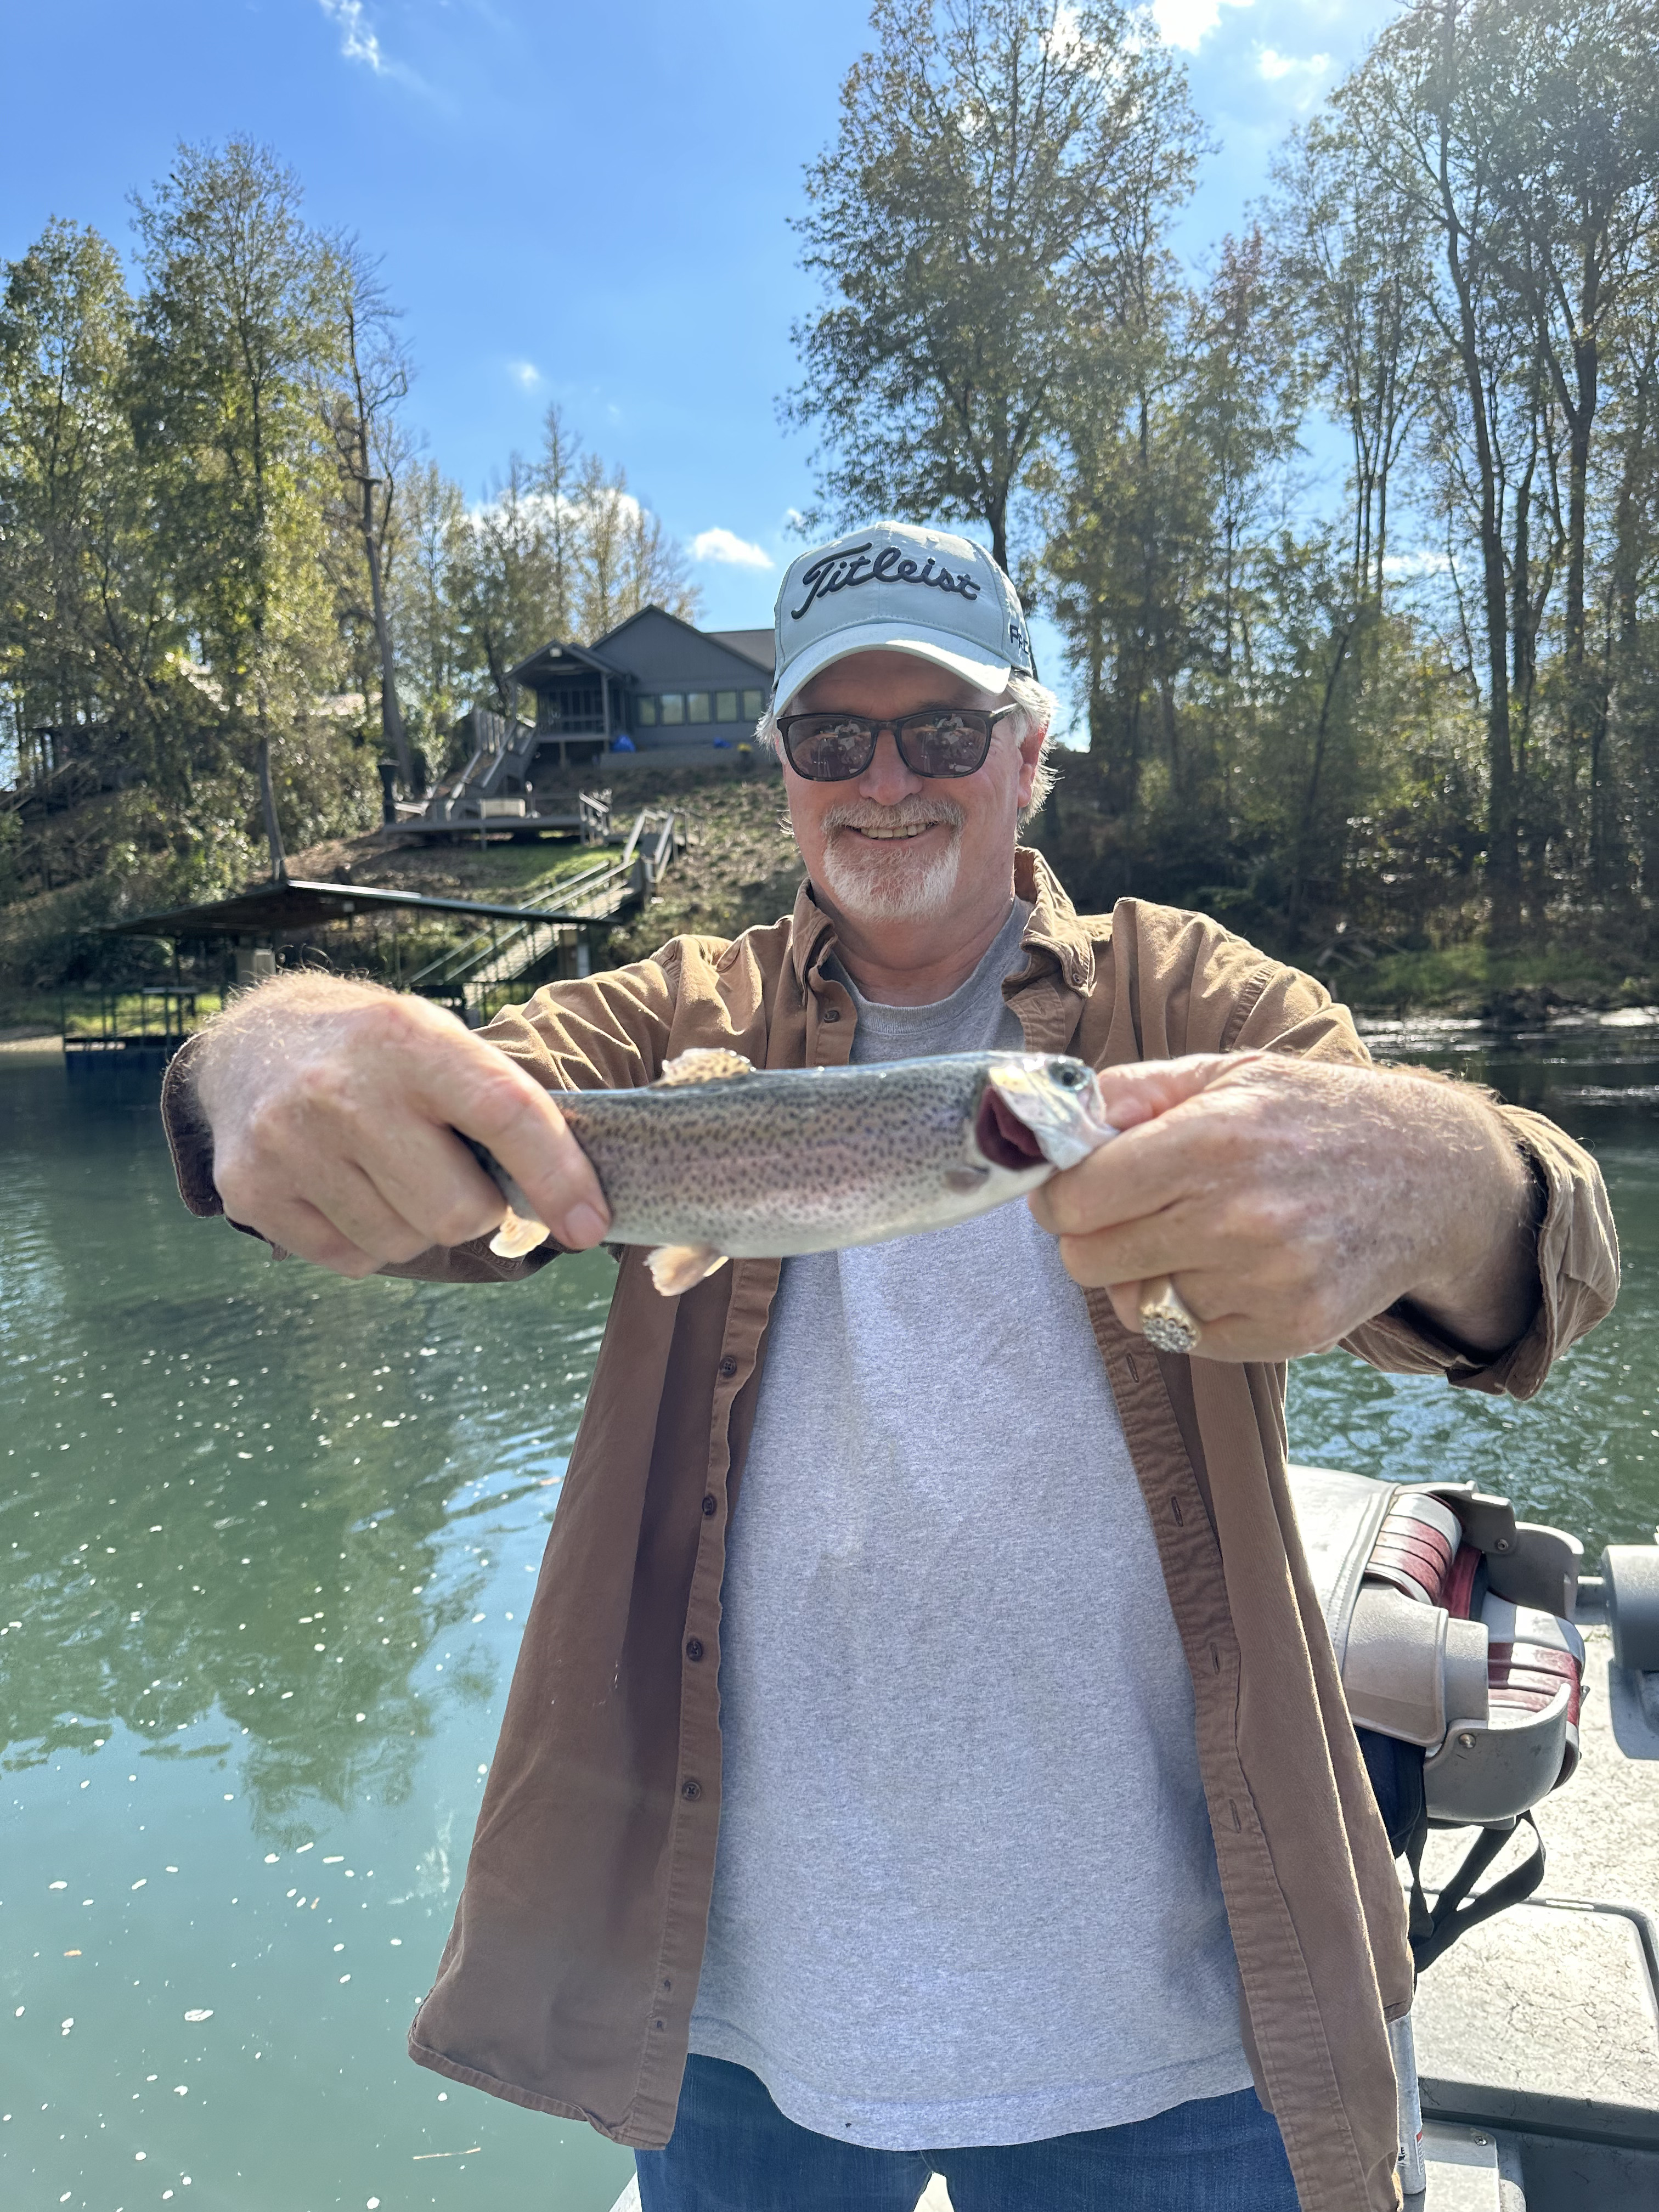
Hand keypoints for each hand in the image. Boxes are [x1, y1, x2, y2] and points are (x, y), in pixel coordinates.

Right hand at [193, 977, 609, 1277]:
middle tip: (452, 1173)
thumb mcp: (440, 1043)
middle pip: (457, 1210)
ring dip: (417, 1225)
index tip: (590, 1226)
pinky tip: (348, 1188)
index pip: (505, 1114)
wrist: (253, 1043)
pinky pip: (352, 1261)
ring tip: (389, 1172)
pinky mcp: (251, 1190)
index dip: (558, 1178)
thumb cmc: (376, 1054)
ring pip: (405, 1244)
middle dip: (476, 1208)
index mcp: (409, 1039)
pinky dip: (367, 1240)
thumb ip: (502, 1108)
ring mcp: (289, 1143)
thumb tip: (577, 1208)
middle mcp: (343, 1089)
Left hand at [1027, 1052, 1539, 1361]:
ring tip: (1195, 1235)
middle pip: (1087, 1260)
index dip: (1059, 1194)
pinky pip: (1185, 1337)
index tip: (1075, 1185)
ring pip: (1133, 1305)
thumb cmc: (1314, 1116)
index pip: (1073, 1199)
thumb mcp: (1226, 1072)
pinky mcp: (1289, 1331)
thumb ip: (1130, 1093)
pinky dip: (1189, 1308)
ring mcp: (1266, 1281)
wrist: (1431, 1174)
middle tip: (1132, 1211)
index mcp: (1210, 1140)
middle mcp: (1236, 1216)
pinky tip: (1228, 1268)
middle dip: (1093, 1236)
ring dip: (1145, 1275)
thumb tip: (1048, 1123)